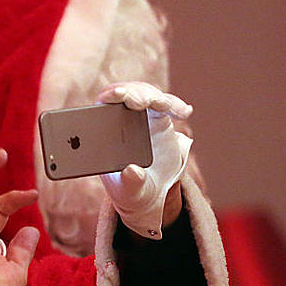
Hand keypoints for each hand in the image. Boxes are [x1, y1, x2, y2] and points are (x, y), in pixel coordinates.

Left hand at [96, 82, 193, 238]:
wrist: (150, 189)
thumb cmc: (132, 189)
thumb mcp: (131, 192)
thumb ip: (131, 183)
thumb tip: (132, 171)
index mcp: (101, 134)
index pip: (100, 107)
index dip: (109, 97)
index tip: (117, 94)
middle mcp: (117, 120)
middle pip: (123, 95)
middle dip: (133, 93)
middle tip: (142, 102)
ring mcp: (138, 116)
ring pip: (144, 94)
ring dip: (154, 96)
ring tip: (164, 105)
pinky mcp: (156, 117)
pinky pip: (166, 104)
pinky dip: (175, 106)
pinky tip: (184, 113)